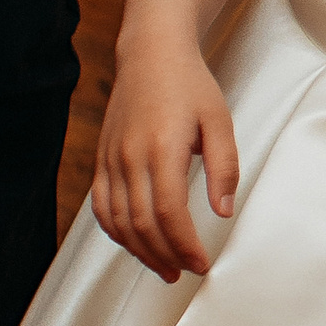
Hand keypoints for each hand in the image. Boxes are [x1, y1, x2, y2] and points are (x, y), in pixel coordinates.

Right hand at [92, 43, 239, 282]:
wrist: (150, 54)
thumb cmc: (189, 85)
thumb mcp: (219, 121)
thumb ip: (224, 168)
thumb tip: (223, 211)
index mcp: (161, 148)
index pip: (168, 212)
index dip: (185, 245)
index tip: (201, 263)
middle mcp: (129, 157)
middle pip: (141, 223)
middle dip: (165, 256)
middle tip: (186, 271)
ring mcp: (110, 159)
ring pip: (117, 221)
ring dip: (140, 251)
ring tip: (165, 267)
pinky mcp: (101, 160)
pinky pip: (101, 207)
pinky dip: (117, 232)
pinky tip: (136, 243)